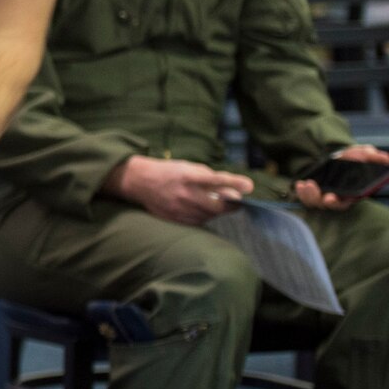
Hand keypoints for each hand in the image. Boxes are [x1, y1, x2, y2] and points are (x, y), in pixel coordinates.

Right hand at [106, 155, 252, 224]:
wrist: (140, 182)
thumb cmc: (169, 172)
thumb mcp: (190, 167)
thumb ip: (212, 177)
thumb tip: (238, 190)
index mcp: (188, 175)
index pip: (216, 180)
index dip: (234, 183)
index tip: (249, 186)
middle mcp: (184, 193)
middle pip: (217, 205)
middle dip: (230, 204)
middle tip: (234, 201)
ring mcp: (179, 208)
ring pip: (209, 215)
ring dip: (215, 209)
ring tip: (210, 201)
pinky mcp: (175, 219)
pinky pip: (198, 221)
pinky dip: (204, 216)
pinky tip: (198, 208)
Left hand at [295, 143, 388, 210]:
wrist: (339, 154)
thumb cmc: (354, 156)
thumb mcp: (363, 153)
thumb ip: (373, 156)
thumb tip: (386, 158)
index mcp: (351, 193)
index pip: (344, 203)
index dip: (336, 203)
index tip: (330, 198)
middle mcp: (337, 196)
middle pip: (326, 205)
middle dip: (319, 200)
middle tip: (313, 188)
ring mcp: (323, 194)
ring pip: (314, 202)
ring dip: (308, 195)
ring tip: (306, 184)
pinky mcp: (312, 190)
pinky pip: (305, 197)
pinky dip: (301, 193)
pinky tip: (300, 184)